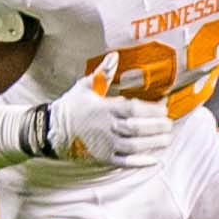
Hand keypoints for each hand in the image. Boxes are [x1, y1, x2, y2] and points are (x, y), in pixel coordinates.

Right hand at [47, 52, 172, 166]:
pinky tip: (154, 160)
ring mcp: (104, 144)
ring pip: (133, 146)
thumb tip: (114, 55)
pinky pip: (123, 162)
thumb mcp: (85, 87)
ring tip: (167, 139)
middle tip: (169, 124)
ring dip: (153, 143)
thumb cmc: (72, 106)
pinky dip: (140, 162)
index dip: (151, 110)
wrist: (50, 130)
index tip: (164, 108)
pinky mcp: (102, 158)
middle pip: (136, 128)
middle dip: (156, 127)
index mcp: (103, 108)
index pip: (133, 109)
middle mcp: (105, 127)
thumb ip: (102, 73)